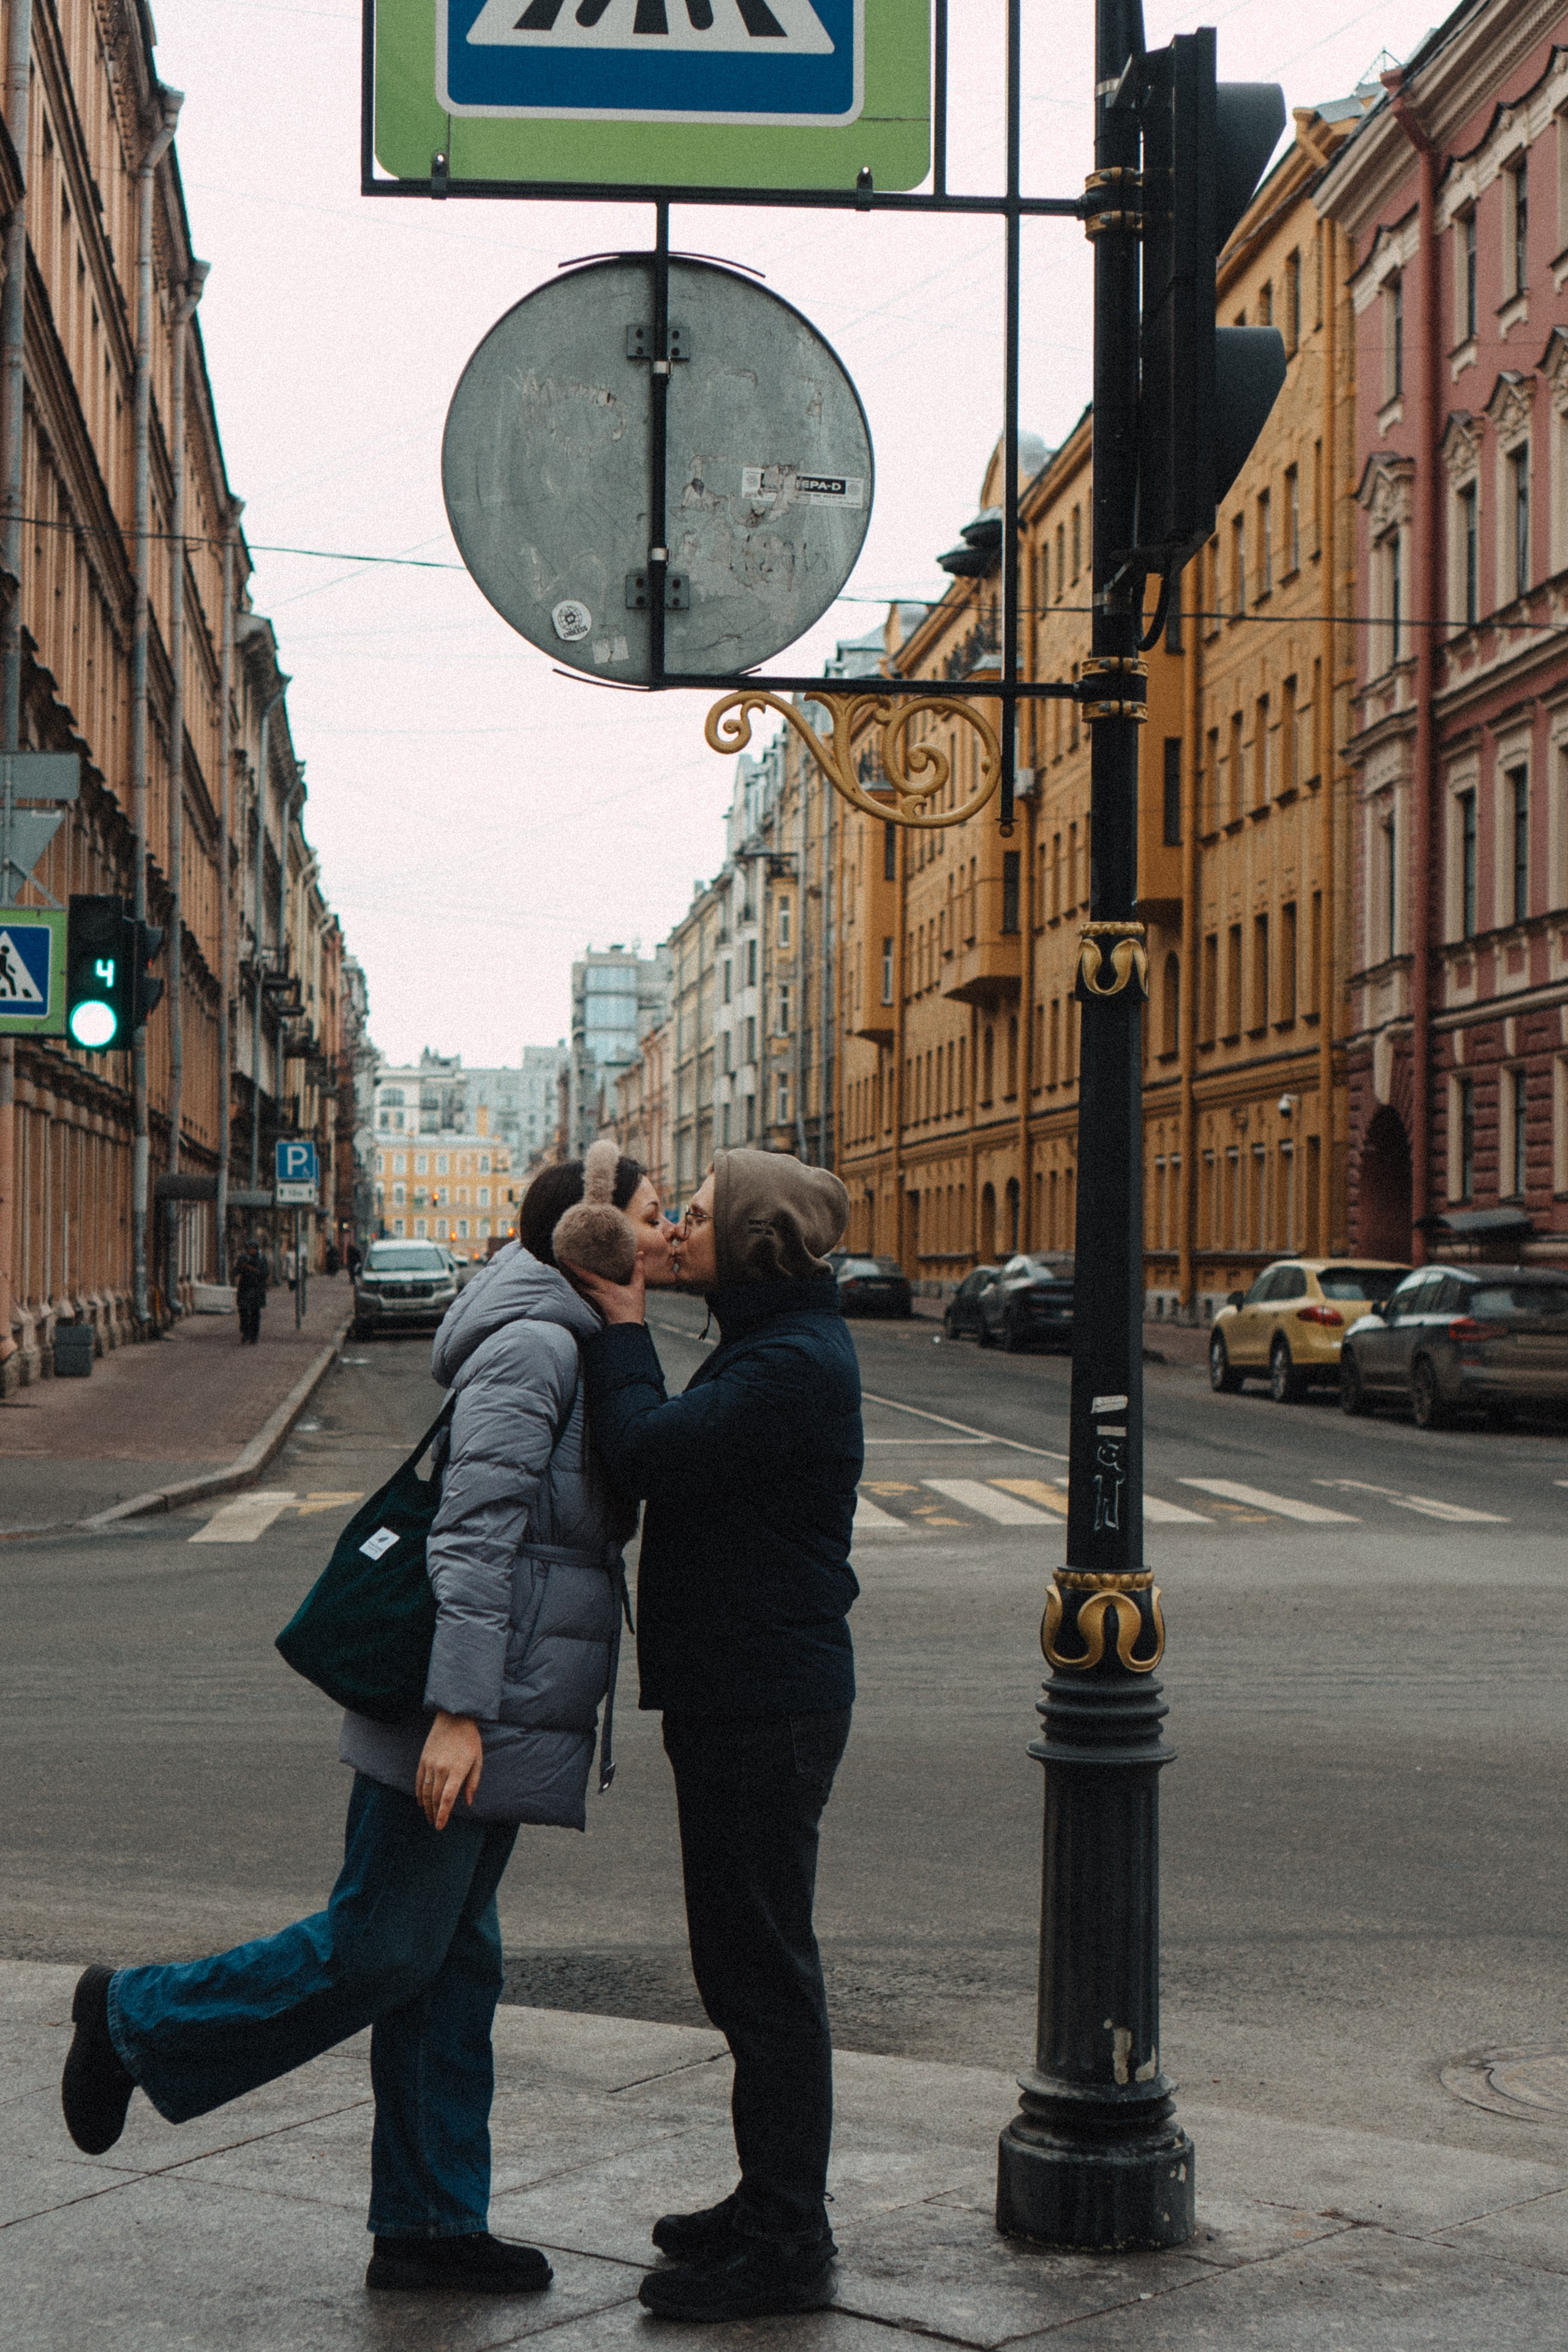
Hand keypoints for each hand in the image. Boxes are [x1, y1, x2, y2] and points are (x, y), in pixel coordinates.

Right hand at [416, 1710, 482, 1829]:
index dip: (443, 1814)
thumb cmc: (470, 1739)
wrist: (454, 1717)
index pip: (447, 1798)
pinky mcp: (423, 1759)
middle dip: (435, 1813)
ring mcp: (430, 1764)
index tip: (440, 1826)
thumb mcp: (478, 1760)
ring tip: (429, 1816)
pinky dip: (419, 1794)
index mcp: (457, 1770)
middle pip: (435, 1797)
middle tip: (435, 1824)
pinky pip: (419, 1781)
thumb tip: (468, 1802)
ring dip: (427, 1807)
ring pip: (425, 1791)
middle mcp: (441, 1768)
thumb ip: (473, 1782)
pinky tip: (421, 1802)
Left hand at [559, 1252, 646, 1326]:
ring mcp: (595, 1302)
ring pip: (580, 1289)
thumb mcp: (637, 1288)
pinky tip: (581, 1286)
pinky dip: (581, 1289)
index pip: (585, 1275)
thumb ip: (638, 1270)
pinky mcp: (596, 1308)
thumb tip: (640, 1253)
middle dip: (570, 1273)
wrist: (627, 1331)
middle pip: (578, 1282)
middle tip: (563, 1263)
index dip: (574, 1266)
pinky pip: (585, 1296)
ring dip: (575, 1281)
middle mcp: (596, 1294)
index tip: (564, 1258)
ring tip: (569, 1273)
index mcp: (604, 1287)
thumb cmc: (632, 1310)